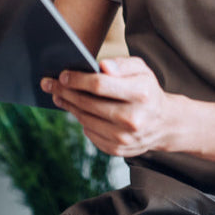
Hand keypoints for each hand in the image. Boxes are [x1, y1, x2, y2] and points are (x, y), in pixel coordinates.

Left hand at [40, 56, 181, 156]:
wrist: (165, 123)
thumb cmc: (147, 90)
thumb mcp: (141, 70)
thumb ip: (122, 64)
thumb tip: (102, 66)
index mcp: (140, 94)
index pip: (100, 85)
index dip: (78, 80)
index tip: (62, 75)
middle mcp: (133, 119)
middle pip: (89, 104)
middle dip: (65, 92)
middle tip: (49, 84)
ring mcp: (125, 138)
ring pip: (86, 120)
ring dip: (69, 106)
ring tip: (58, 96)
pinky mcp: (119, 150)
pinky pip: (90, 134)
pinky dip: (81, 120)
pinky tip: (75, 110)